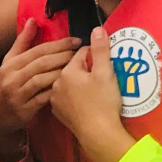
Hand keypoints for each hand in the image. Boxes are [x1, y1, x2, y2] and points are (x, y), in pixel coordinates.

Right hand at [0, 19, 82, 153]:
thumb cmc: (6, 85)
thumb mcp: (9, 63)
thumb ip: (23, 42)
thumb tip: (33, 19)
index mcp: (10, 64)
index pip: (38, 50)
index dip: (59, 44)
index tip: (77, 40)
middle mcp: (12, 78)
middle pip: (42, 63)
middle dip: (64, 56)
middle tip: (81, 52)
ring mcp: (17, 95)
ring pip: (44, 80)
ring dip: (63, 72)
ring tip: (79, 67)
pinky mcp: (24, 110)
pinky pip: (45, 97)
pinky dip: (58, 90)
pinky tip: (70, 86)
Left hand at [49, 29, 133, 161]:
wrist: (98, 133)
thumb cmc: (103, 101)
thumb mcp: (106, 72)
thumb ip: (100, 49)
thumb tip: (97, 28)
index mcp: (67, 71)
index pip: (81, 53)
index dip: (96, 55)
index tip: (105, 63)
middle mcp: (56, 83)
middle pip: (73, 67)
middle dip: (86, 68)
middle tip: (102, 76)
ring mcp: (55, 99)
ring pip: (69, 82)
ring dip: (79, 81)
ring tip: (94, 88)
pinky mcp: (58, 112)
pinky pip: (66, 96)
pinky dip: (75, 95)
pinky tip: (85, 101)